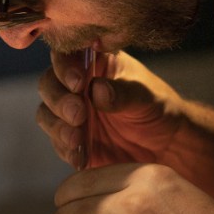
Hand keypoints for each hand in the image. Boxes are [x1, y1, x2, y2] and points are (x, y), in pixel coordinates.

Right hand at [37, 50, 184, 168]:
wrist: (166, 146)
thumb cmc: (158, 109)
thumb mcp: (146, 97)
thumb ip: (122, 93)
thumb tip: (96, 89)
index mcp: (95, 63)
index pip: (68, 56)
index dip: (65, 67)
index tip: (78, 84)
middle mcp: (78, 86)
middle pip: (49, 85)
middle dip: (59, 100)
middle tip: (78, 115)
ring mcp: (73, 114)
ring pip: (47, 115)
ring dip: (58, 127)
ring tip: (77, 139)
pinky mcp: (73, 141)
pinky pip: (59, 143)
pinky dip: (66, 150)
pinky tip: (80, 157)